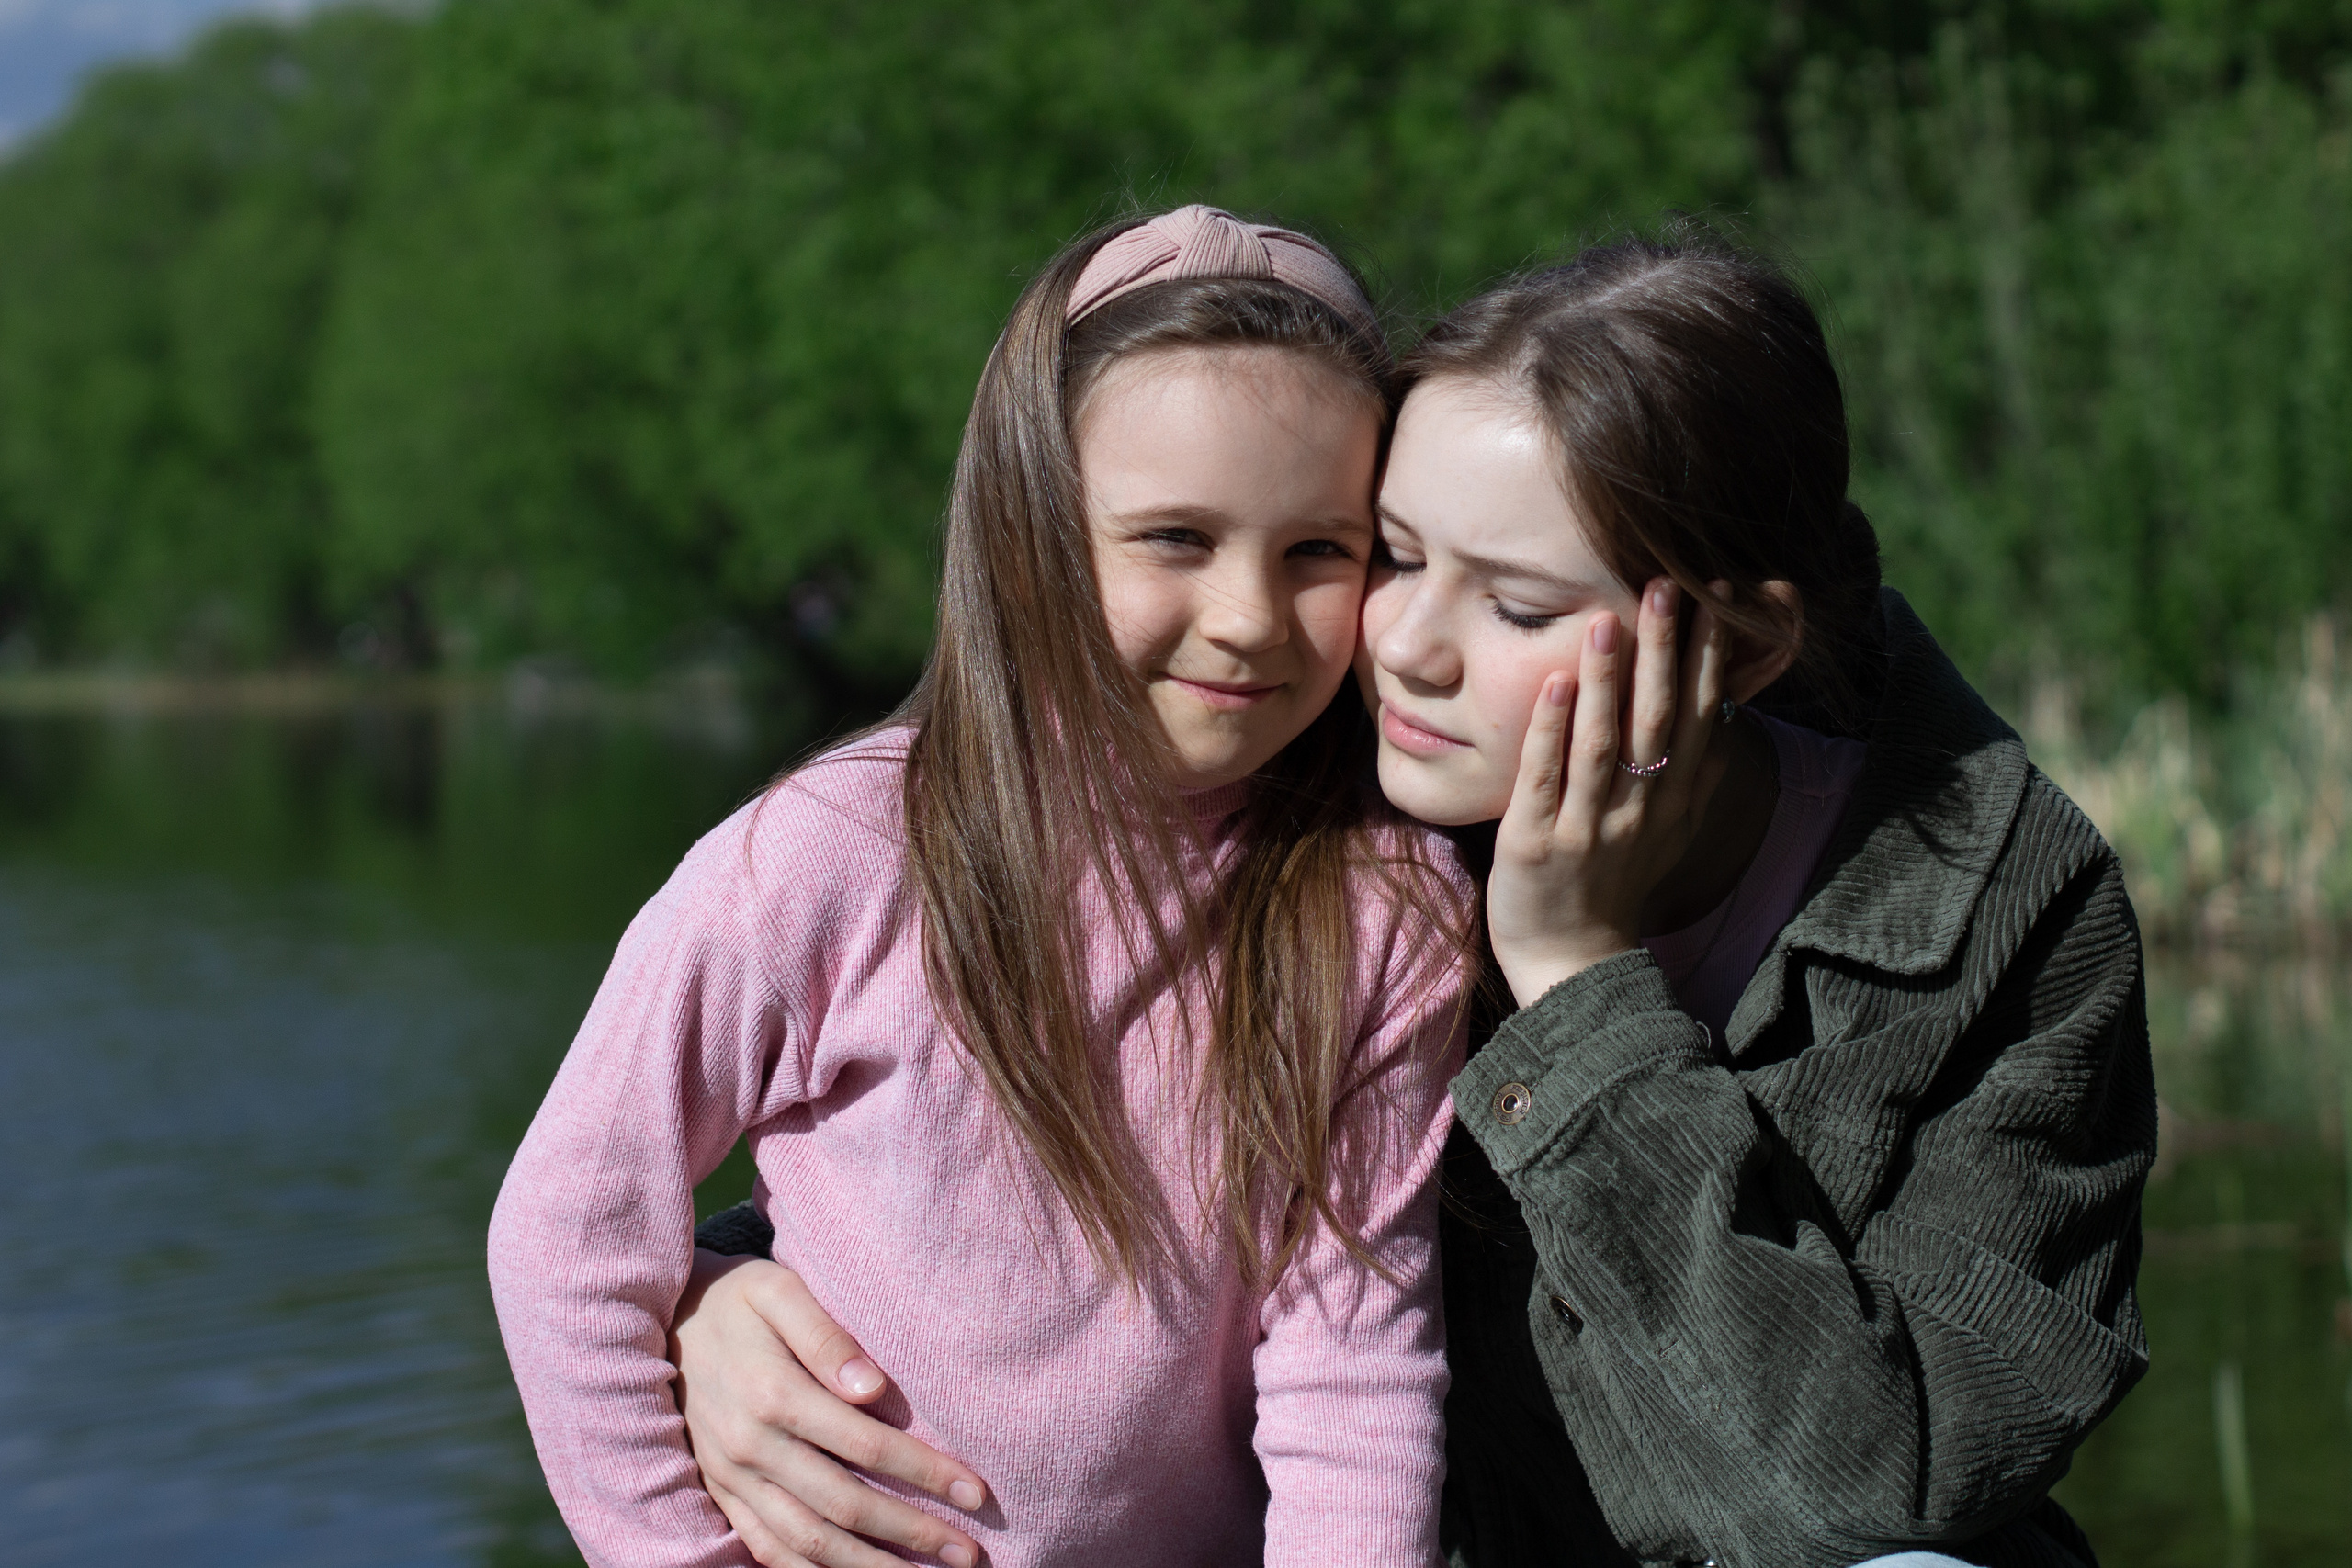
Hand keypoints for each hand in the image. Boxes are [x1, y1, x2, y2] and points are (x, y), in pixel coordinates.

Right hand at [671, 1250, 988, 1567]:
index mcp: (772, 1395)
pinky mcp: (723, 1494)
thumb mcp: (778, 1291)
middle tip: (969, 1553)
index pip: (865, 1446)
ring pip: (809, 1543)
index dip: (924, 1473)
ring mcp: (733, 1478)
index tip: (976, 1492)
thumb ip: (824, 1336)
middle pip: (844, 1506)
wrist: (666, 1322)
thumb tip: (873, 1388)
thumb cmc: (740, 1301)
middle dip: (913, 1534)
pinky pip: (769, 1550)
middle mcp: (751, 1447)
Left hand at [1487, 579, 1731, 1006]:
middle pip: (1658, 721)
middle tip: (1667, 585)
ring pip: (1602, 746)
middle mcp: (1640, 810)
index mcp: (1673, 800)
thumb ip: (1695, 775)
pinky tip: (1552, 684)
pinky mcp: (1536, 845)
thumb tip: (1725, 717)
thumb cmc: (1614, 884)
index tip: (1715, 594)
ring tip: (1607, 621)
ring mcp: (1588, 828)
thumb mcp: (1668, 829)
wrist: (1572, 964)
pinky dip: (1549, 732)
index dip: (1708, 654)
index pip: (1698, 714)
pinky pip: (1545, 781)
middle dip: (1666, 651)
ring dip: (1607, 682)